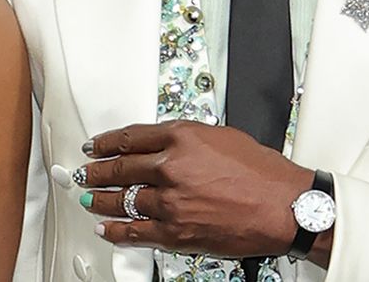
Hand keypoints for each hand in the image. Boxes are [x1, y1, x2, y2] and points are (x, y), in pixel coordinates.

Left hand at [77, 121, 309, 258]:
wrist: (285, 206)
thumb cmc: (263, 172)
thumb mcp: (221, 137)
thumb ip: (186, 139)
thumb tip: (163, 144)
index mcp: (182, 137)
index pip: (131, 137)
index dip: (108, 142)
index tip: (97, 146)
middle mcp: (171, 167)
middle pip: (121, 168)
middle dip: (97, 171)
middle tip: (84, 172)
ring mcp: (171, 201)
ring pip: (123, 200)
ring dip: (101, 199)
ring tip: (88, 198)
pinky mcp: (177, 232)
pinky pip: (136, 232)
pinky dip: (117, 231)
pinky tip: (107, 228)